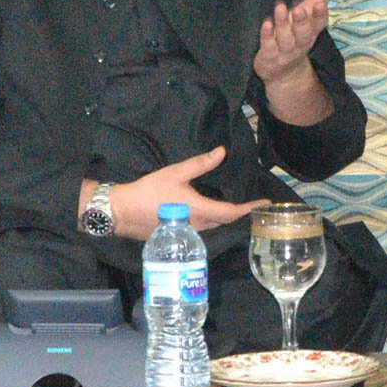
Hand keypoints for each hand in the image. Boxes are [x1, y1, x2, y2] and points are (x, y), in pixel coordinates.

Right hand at [100, 146, 269, 240]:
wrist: (122, 212)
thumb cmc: (149, 191)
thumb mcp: (175, 173)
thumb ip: (200, 163)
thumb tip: (222, 152)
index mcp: (200, 210)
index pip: (232, 212)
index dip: (249, 208)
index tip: (264, 203)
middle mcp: (199, 225)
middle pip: (226, 221)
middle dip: (241, 213)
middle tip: (253, 204)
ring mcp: (189, 232)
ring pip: (215, 226)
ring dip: (228, 217)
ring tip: (238, 206)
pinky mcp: (180, 234)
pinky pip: (204, 228)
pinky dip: (214, 220)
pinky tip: (214, 212)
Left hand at [254, 0, 335, 83]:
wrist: (284, 73)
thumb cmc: (296, 35)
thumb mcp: (308, 13)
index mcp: (311, 32)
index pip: (319, 24)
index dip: (320, 15)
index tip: (320, 3)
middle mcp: (300, 43)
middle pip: (304, 33)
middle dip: (302, 22)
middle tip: (300, 9)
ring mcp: (285, 51)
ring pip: (285, 38)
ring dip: (283, 24)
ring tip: (280, 8)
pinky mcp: (269, 56)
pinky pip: (268, 46)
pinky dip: (267, 35)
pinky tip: (266, 24)